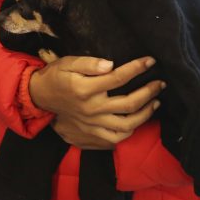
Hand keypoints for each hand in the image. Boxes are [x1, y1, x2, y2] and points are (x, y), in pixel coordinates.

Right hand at [29, 56, 163, 149]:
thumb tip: (111, 64)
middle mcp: (91, 109)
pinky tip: (137, 121)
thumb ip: (89, 63)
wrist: (40, 98)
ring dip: (145, 114)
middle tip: (160, 84)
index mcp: (85, 88)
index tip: (150, 61)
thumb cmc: (56, 77)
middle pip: (129, 103)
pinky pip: (116, 138)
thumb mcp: (67, 63)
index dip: (137, 68)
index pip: (119, 78)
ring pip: (127, 125)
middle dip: (149, 92)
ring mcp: (92, 124)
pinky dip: (130, 132)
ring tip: (155, 103)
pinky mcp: (91, 134)